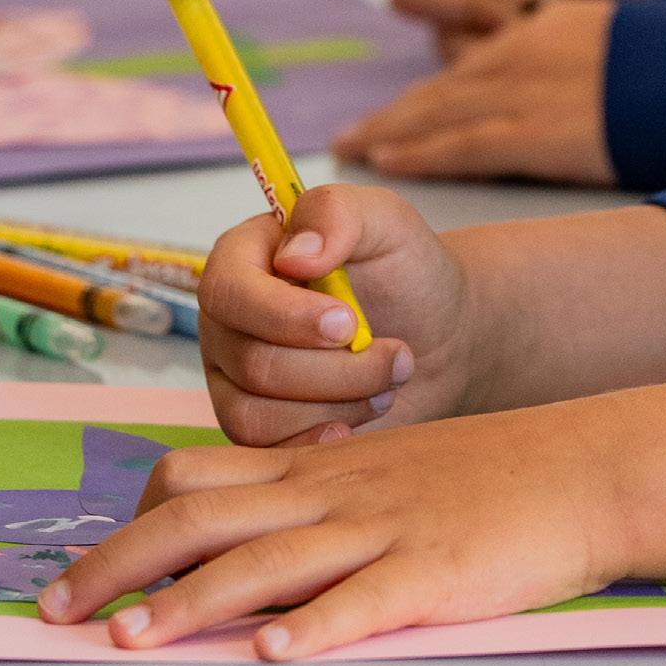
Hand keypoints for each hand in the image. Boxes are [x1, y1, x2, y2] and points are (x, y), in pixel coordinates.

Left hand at [39, 382, 665, 661]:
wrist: (587, 465)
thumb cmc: (488, 479)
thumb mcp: (389, 472)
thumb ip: (317, 502)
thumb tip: (238, 546)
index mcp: (322, 469)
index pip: (199, 478)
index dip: (129, 523)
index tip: (77, 572)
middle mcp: (337, 492)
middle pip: (205, 516)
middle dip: (121, 564)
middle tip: (56, 612)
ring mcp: (385, 530)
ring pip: (268, 560)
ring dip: (193, 601)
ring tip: (134, 638)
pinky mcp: (436, 573)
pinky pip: (365, 601)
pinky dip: (315, 629)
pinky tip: (274, 655)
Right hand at [197, 181, 475, 445]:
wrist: (437, 336)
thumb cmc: (406, 270)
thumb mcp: (386, 220)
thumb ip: (338, 213)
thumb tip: (292, 254)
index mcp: (243, 258)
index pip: (227, 292)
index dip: (284, 316)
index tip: (348, 323)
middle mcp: (228, 322)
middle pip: (253, 363)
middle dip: (337, 368)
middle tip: (397, 354)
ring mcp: (235, 380)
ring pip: (257, 416)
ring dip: (338, 402)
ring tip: (388, 379)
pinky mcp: (257, 429)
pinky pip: (267, 452)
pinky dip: (323, 436)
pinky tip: (362, 416)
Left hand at [335, 0, 616, 184]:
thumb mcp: (620, 48)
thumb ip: (580, 67)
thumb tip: (568, 105)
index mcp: (549, 30)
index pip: (474, 68)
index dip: (430, 96)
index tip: (396, 115)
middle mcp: (528, 52)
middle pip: (446, 89)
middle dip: (396, 114)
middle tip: (348, 137)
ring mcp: (531, 90)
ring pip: (443, 112)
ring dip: (392, 130)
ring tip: (352, 147)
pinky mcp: (540, 132)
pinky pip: (466, 143)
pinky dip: (422, 151)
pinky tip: (389, 159)